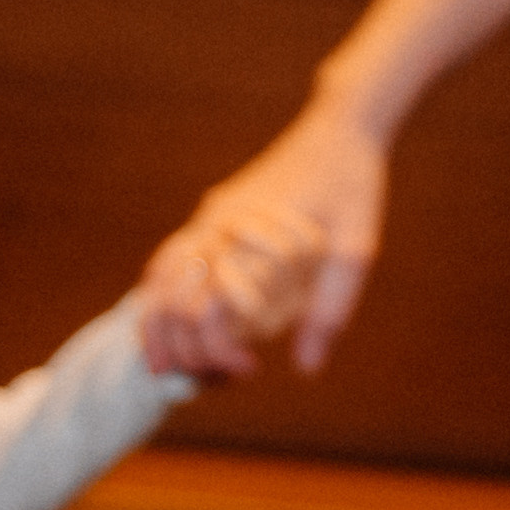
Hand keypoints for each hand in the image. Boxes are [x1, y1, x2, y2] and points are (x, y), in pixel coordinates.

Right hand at [141, 96, 388, 379]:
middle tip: (201, 380)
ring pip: (160, 275)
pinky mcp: (212, 214)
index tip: (248, 371)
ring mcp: (209, 217)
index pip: (208, 305)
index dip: (219, 347)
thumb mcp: (353, 251)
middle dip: (179, 344)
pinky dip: (161, 293)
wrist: (338, 128)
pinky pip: (170, 256)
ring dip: (156, 322)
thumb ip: (329, 310)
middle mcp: (215, 223)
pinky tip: (163, 320)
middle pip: (171, 294)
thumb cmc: (351, 187)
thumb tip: (307, 368)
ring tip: (160, 365)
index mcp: (245, 233)